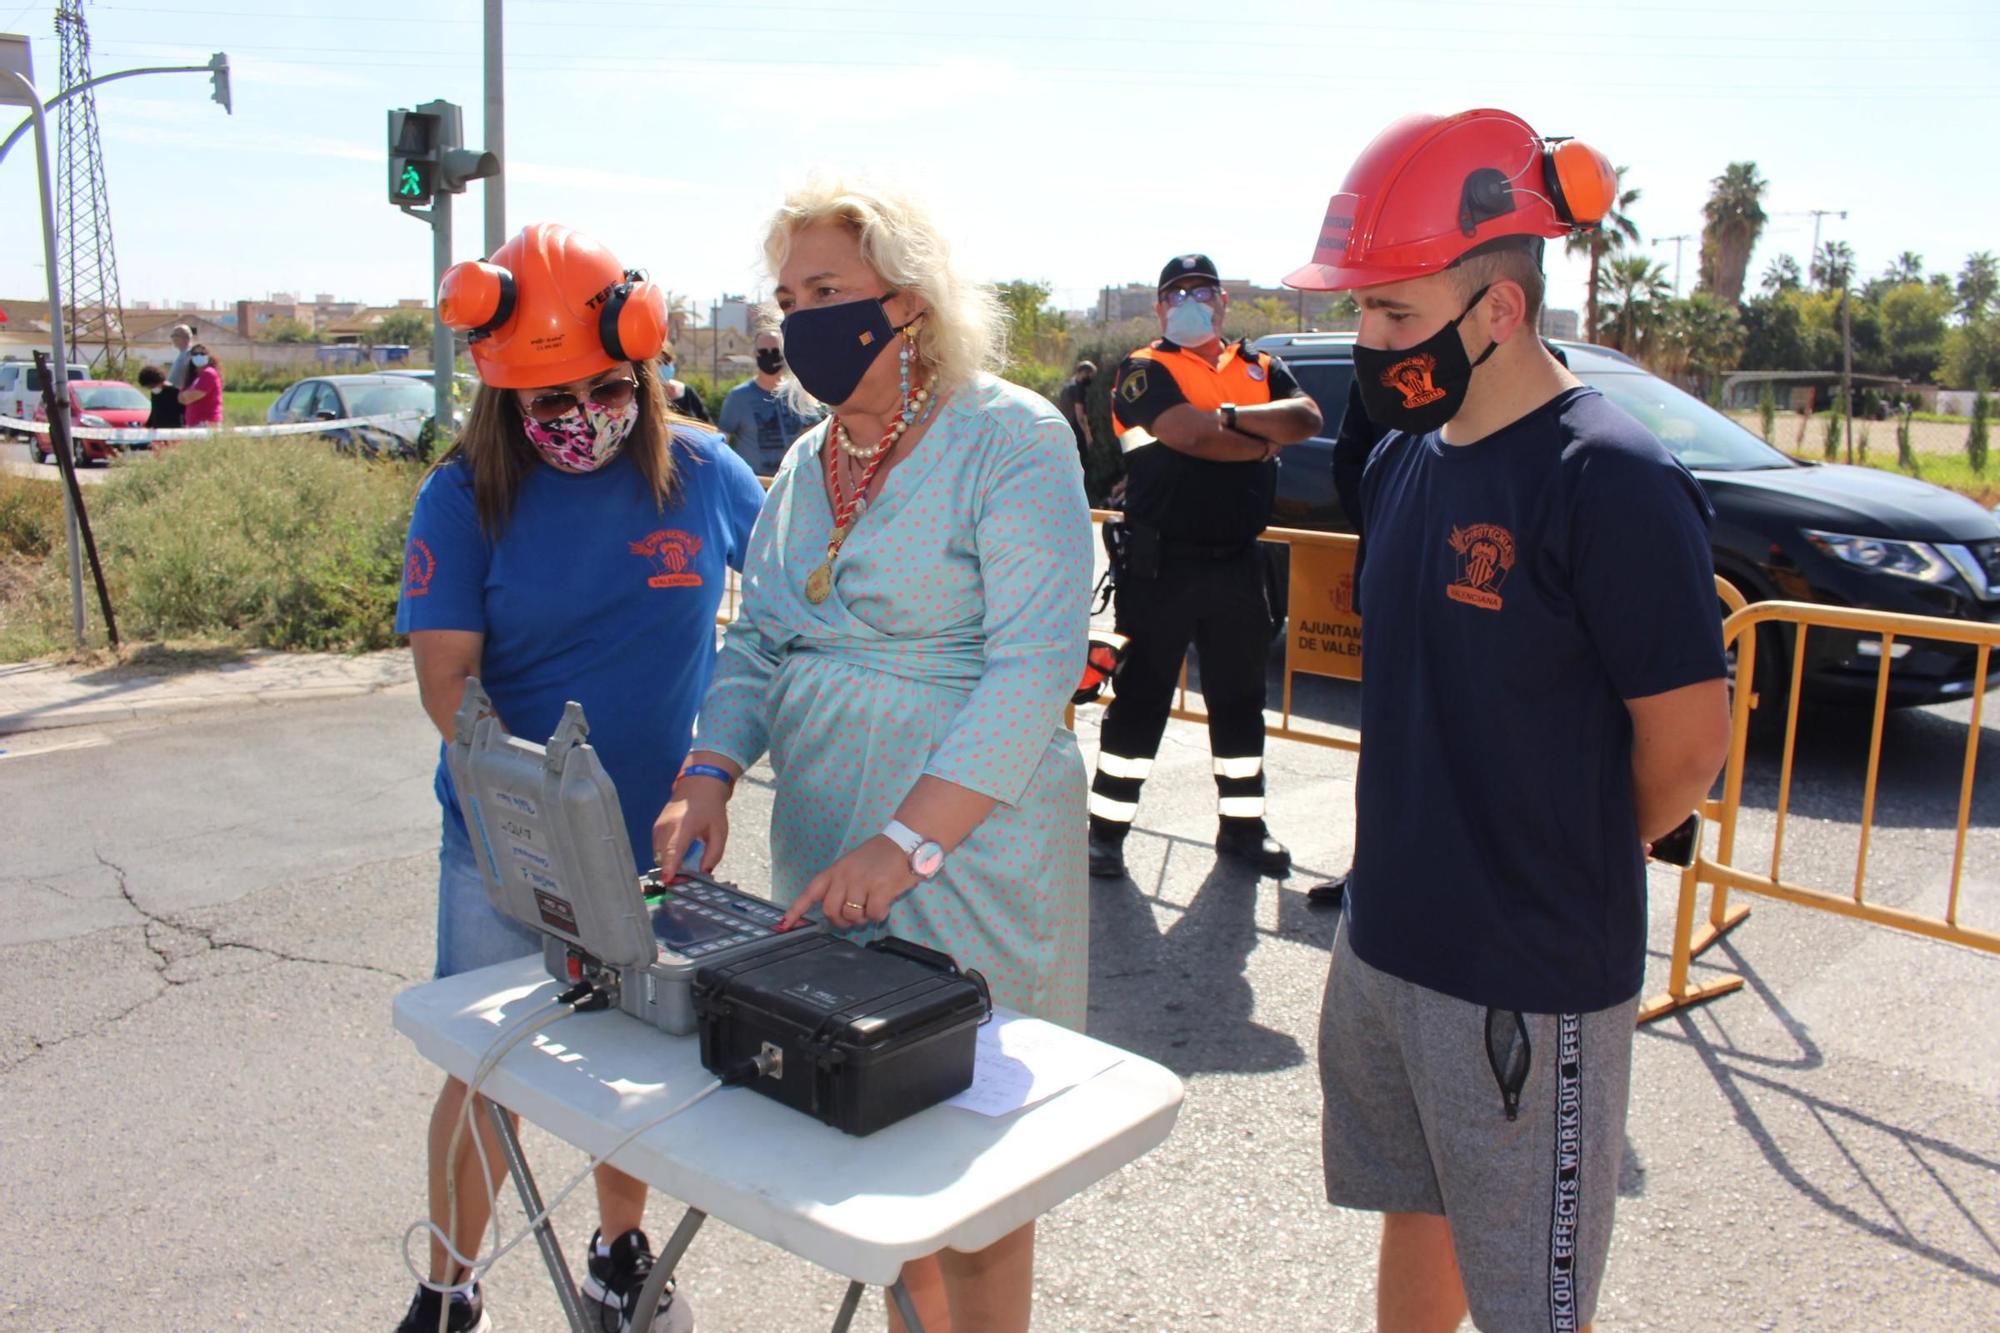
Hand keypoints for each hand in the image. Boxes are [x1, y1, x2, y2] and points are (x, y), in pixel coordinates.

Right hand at [653, 776, 730, 874]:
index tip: (667, 880)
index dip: (670, 867)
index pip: (674, 850)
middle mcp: (667, 826)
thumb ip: (713, 855)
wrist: (698, 785)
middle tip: (686, 880)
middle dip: (672, 873)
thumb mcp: (719, 832)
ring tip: (684, 869)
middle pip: (663, 857)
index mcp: (684, 826)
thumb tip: (704, 873)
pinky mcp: (656, 829)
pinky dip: (665, 857)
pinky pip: (657, 850)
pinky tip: (678, 858)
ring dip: (668, 866)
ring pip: (658, 855)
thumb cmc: (711, 808)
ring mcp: (658, 827)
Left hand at [782, 836, 918, 930]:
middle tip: (853, 919)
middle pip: (830, 910)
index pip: (811, 892)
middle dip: (841, 921)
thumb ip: (840, 885)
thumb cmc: (878, 857)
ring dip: (861, 918)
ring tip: (871, 908)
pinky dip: (879, 915)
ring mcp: (861, 881)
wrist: (904, 842)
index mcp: (835, 870)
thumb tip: (837, 912)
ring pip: (851, 915)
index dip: (796, 910)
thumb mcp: (851, 865)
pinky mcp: (880, 887)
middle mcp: (844, 876)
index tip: (785, 925)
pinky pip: (873, 914)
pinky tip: (884, 905)